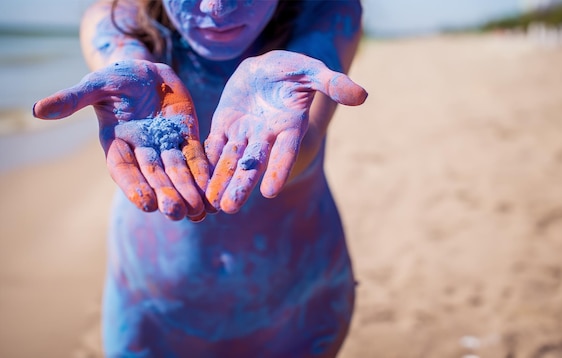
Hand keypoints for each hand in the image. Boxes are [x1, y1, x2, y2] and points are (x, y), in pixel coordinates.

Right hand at [33, 60, 211, 220]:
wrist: (147, 71)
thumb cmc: (117, 77)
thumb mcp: (96, 84)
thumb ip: (74, 99)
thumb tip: (38, 110)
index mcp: (116, 144)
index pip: (124, 171)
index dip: (134, 186)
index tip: (146, 204)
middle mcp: (142, 151)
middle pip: (155, 177)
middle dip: (166, 194)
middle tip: (177, 213)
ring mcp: (166, 146)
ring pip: (177, 172)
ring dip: (188, 191)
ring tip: (199, 211)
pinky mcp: (186, 138)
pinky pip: (196, 159)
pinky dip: (204, 175)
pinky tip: (213, 192)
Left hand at [205, 50, 366, 212]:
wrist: (267, 70)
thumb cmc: (294, 70)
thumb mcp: (314, 71)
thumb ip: (333, 84)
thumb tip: (363, 96)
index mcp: (289, 126)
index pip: (284, 151)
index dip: (278, 169)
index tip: (270, 191)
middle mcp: (266, 136)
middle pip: (253, 164)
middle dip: (241, 184)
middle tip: (228, 208)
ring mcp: (244, 134)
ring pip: (231, 161)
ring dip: (220, 181)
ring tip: (209, 204)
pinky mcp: (225, 128)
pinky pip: (214, 147)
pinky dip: (206, 164)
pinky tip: (197, 182)